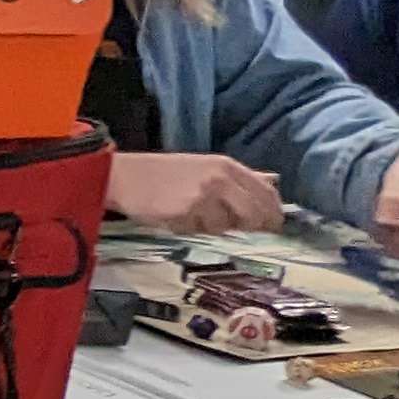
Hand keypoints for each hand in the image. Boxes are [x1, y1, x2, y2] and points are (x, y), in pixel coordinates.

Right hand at [106, 151, 285, 236]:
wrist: (125, 176)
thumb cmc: (165, 173)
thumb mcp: (205, 167)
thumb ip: (236, 179)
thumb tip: (271, 187)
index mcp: (227, 166)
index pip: (265, 192)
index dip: (273, 212)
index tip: (273, 225)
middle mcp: (219, 180)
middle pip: (253, 214)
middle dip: (251, 227)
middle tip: (240, 231)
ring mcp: (203, 197)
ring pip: (225, 227)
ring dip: (213, 227)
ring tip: (194, 216)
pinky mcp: (185, 213)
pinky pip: (199, 231)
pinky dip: (191, 229)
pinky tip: (177, 217)